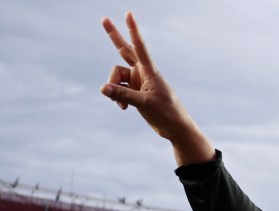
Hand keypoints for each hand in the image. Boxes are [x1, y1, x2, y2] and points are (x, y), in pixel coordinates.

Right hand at [100, 12, 213, 164]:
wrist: (175, 129)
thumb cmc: (166, 114)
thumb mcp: (143, 104)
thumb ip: (122, 95)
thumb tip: (103, 88)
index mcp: (150, 71)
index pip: (139, 46)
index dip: (133, 30)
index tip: (129, 14)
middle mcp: (143, 72)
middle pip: (124, 50)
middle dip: (114, 36)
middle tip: (104, 19)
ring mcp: (139, 81)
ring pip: (117, 76)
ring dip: (115, 88)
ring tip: (122, 105)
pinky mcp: (136, 91)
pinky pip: (119, 88)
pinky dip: (118, 97)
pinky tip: (123, 108)